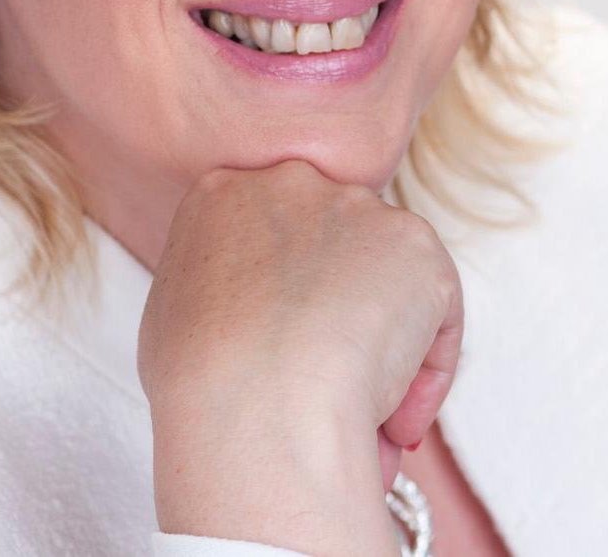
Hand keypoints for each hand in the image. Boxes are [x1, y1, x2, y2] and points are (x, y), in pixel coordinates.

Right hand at [138, 158, 463, 552]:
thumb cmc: (196, 379)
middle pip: (330, 242)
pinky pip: (434, 310)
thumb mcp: (173, 311)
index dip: (285, 297)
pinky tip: (393, 423)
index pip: (267, 232)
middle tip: (330, 380)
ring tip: (366, 419)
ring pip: (384, 276)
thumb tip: (243, 320)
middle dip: (337, 308)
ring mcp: (356, 207)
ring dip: (380, 341)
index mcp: (222, 194)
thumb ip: (213, 289)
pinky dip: (424, 369)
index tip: (287, 350)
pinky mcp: (414, 243)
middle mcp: (290, 183)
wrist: (251, 397)